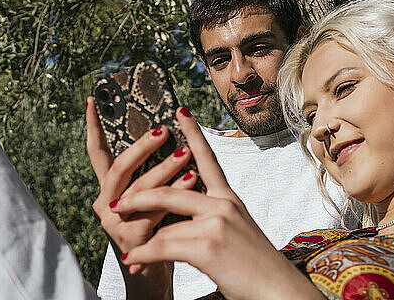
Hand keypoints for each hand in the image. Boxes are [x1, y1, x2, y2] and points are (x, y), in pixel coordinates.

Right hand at [86, 97, 196, 298]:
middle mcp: (106, 203)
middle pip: (119, 168)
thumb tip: (171, 133)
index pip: (98, 153)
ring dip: (164, 170)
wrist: (156, 271)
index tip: (93, 99)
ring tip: (186, 154)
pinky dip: (174, 196)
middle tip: (164, 130)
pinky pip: (154, 213)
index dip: (93, 127)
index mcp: (111, 188)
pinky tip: (192, 182)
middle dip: (141, 148)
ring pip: (139, 190)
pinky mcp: (130, 239)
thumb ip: (152, 172)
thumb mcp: (152, 196)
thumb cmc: (158, 226)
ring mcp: (115, 222)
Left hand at [114, 109, 324, 299]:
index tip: (180, 111)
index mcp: (229, 199)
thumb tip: (181, 221)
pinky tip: (134, 260)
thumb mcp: (235, 232)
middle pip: (171, 191)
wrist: (278, 291)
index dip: (193, 134)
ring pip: (165, 224)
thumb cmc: (256, 265)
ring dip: (141, 239)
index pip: (208, 159)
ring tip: (126, 250)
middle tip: (115, 204)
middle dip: (138, 198)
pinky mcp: (208, 244)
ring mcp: (217, 222)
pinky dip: (145, 255)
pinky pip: (164, 245)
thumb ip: (210, 219)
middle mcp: (224, 204)